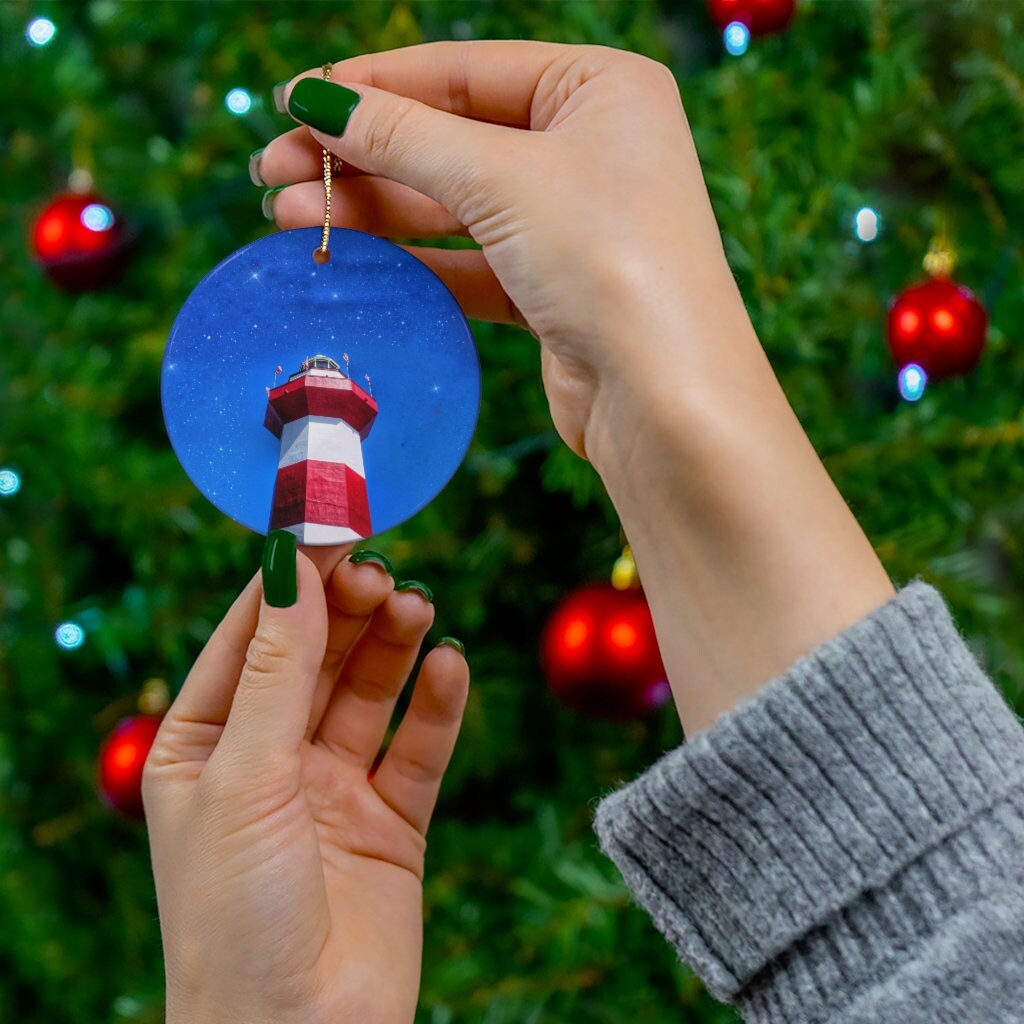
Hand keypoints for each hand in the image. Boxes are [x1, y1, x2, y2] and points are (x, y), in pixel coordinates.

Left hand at [143, 547, 468, 1023]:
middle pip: (317, 656)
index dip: (290, 582)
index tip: (331, 528)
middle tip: (383, 573)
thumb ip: (278, 669)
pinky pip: (418, 747)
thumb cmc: (235, 916)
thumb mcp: (245, 776)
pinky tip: (450, 667)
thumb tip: (293, 566)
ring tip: (417, 608)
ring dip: (394, 646)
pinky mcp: (391, 821)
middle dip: (348, 611)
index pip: (250, 637)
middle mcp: (269, 759)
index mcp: (205, 745)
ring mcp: (332, 788)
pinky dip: (437, 704)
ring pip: (369, 692)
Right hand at [256, 40, 748, 464]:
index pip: (464, 71)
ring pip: (454, 204)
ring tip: (288, 216)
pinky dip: (411, 261)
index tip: (294, 101)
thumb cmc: (608, 260)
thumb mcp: (500, 178)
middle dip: (360, 155)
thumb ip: (404, 137)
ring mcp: (573, 223)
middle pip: (451, 138)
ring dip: (373, 210)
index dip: (373, 85)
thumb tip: (317, 100)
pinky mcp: (554, 290)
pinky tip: (349, 258)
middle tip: (272, 171)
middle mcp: (591, 148)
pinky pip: (469, 261)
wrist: (665, 398)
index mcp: (601, 88)